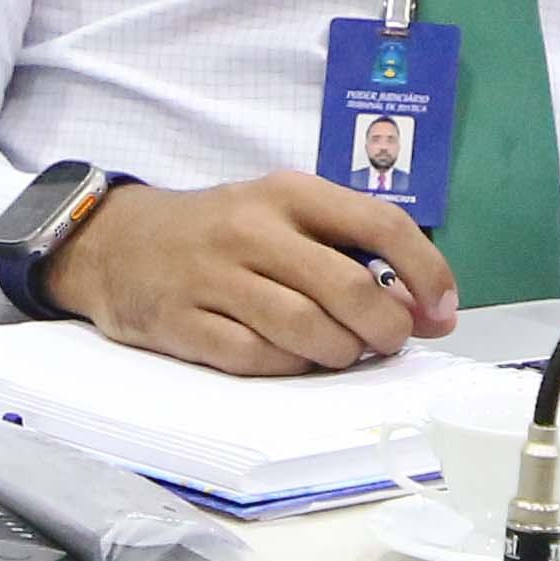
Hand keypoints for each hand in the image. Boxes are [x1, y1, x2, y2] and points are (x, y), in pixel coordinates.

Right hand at [39, 171, 456, 376]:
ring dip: (340, 353)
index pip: (381, 224)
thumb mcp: (282, 216)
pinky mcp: (183, 322)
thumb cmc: (220, 233)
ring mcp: (214, 276)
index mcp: (289, 193)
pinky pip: (257, 359)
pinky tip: (292, 359)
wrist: (116, 243)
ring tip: (341, 352)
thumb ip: (350, 251)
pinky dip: (288, 367)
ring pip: (307, 330)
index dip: (426, 272)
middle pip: (349, 289)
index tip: (442, 311)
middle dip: (386, 329)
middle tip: (388, 343)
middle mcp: (253, 228)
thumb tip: (426, 309)